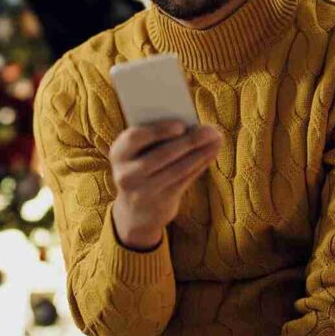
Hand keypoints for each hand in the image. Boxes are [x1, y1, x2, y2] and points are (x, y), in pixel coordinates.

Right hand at [109, 119, 222, 248]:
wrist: (135, 211)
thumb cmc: (141, 169)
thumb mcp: (138, 153)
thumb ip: (155, 138)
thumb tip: (190, 124)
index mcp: (118, 154)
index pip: (135, 138)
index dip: (158, 131)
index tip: (181, 125)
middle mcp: (126, 174)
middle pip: (161, 155)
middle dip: (189, 141)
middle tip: (210, 130)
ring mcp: (143, 191)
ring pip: (177, 169)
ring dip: (200, 152)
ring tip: (216, 139)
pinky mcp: (160, 202)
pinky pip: (184, 180)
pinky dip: (200, 164)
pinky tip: (211, 152)